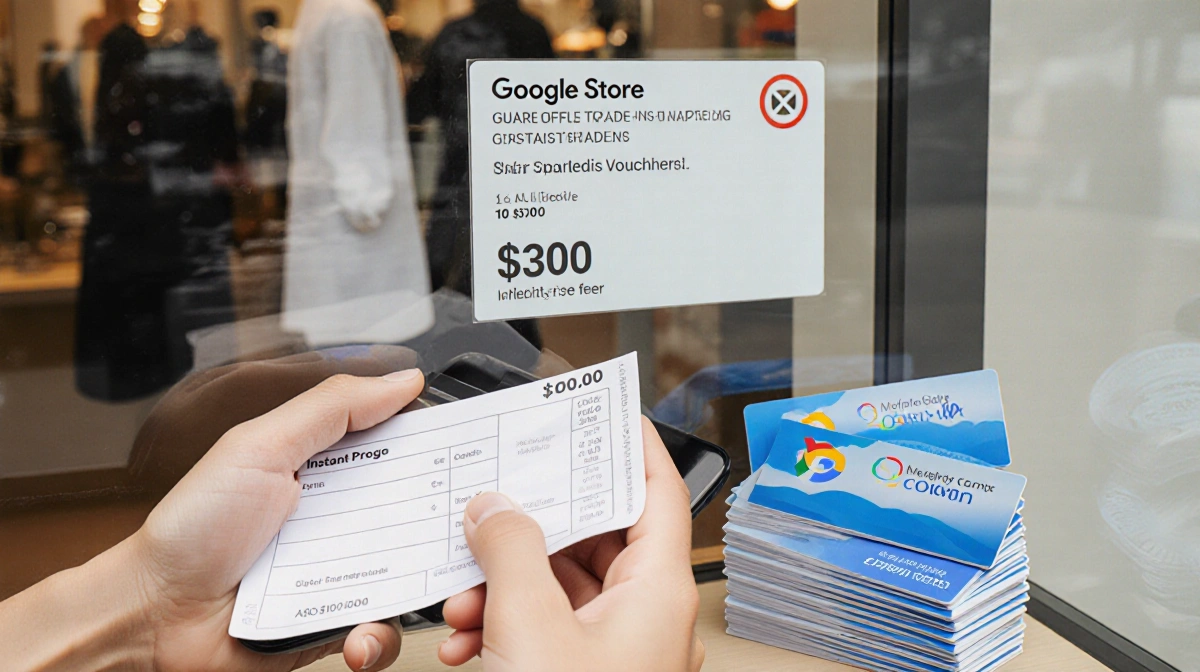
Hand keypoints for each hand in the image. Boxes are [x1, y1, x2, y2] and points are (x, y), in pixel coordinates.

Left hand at [1, 370, 425, 671]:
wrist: (152, 613)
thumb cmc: (191, 527)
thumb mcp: (260, 446)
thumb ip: (332, 407)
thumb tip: (402, 380)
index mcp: (331, 470)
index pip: (404, 454)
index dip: (440, 454)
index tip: (474, 456)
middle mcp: (344, 521)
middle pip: (420, 518)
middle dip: (448, 529)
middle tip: (463, 534)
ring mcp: (341, 575)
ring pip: (410, 580)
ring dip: (421, 589)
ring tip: (413, 591)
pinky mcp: (334, 625)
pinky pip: (378, 633)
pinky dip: (376, 639)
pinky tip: (357, 633)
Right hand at [436, 417, 704, 671]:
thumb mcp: (529, 624)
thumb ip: (510, 552)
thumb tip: (495, 508)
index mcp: (658, 592)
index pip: (659, 491)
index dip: (632, 447)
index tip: (606, 414)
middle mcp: (649, 618)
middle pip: (597, 540)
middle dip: (530, 532)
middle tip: (492, 510)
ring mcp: (622, 652)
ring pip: (564, 590)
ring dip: (505, 587)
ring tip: (463, 596)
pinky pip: (552, 631)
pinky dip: (507, 627)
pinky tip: (468, 635)